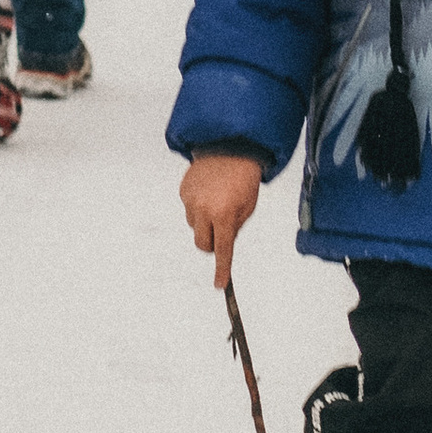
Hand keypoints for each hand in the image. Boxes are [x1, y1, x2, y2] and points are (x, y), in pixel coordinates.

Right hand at [181, 152, 261, 287]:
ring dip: (205, 223)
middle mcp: (203, 210)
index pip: (222, 250)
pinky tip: (209, 191)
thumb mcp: (248, 207)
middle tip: (222, 232)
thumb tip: (222, 243)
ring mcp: (190, 200)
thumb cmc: (244, 179)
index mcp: (224, 215)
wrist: (231, 147)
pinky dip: (199, 207)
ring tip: (218, 202)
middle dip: (212, 244)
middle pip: (202, 245)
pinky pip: (189, 209)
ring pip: (194, 227)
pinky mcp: (183, 191)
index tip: (220, 285)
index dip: (222, 270)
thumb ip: (235, 228)